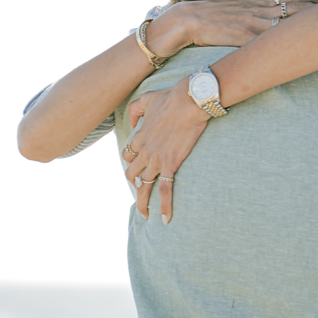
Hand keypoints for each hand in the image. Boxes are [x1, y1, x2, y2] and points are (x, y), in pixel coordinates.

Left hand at [121, 80, 209, 222]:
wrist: (188, 101)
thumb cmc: (171, 98)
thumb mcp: (147, 99)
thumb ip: (135, 109)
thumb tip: (132, 122)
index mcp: (139, 137)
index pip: (128, 156)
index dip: (132, 163)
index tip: (138, 169)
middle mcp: (144, 152)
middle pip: (132, 175)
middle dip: (135, 185)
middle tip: (141, 194)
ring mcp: (156, 160)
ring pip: (144, 186)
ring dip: (143, 202)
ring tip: (145, 215)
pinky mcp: (170, 164)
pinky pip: (165, 189)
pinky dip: (164, 206)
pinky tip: (165, 219)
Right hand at [146, 0, 317, 54]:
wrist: (189, 20)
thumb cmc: (215, 13)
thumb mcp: (241, 1)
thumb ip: (260, 1)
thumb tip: (277, 0)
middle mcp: (263, 8)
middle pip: (301, 8)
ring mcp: (255, 21)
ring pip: (290, 23)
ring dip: (311, 28)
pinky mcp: (246, 36)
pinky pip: (270, 41)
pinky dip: (286, 45)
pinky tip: (302, 51)